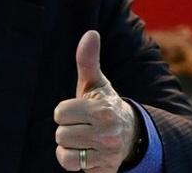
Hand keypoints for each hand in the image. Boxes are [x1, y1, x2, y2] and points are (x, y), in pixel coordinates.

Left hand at [54, 30, 138, 171]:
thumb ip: (88, 61)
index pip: (60, 113)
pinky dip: (74, 161)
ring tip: (83, 139)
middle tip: (82, 125)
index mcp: (102, 110)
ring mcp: (106, 154)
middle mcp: (107, 134)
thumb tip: (90, 33)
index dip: (65, 111)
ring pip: (64, 153)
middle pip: (60, 134)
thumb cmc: (105, 105)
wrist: (131, 135)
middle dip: (67, 129)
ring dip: (68, 147)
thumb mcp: (97, 84)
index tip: (78, 110)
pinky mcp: (103, 170)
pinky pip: (72, 168)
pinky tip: (85, 152)